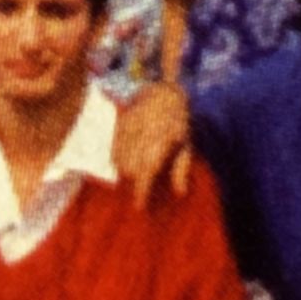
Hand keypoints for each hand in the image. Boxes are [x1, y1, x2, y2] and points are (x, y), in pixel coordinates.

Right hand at [114, 82, 193, 207]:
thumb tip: (180, 193)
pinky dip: (118, 157)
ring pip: (119, 161)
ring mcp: (128, 130)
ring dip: (126, 169)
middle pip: (130, 170)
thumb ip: (182, 169)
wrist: (163, 92)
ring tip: (136, 167)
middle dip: (136, 178)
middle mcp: (142, 137)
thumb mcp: (187, 145)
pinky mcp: (119, 124)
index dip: (141, 193)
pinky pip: (113, 149)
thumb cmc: (179, 121)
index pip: (147, 174)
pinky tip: (126, 157)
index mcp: (161, 143)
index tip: (139, 207)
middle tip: (143, 180)